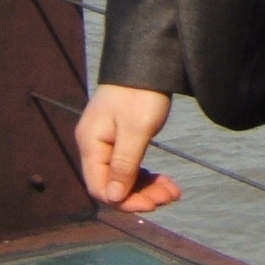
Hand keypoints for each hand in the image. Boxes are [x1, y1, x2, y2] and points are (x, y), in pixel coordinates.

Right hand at [76, 84, 183, 212]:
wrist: (148, 60)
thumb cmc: (141, 92)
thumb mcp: (136, 129)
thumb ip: (124, 164)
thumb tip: (114, 198)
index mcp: (91, 143)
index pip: (100, 187)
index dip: (125, 200)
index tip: (152, 204)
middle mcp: (94, 145)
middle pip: (113, 184)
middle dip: (141, 194)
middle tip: (170, 197)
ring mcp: (107, 141)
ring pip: (124, 177)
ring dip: (147, 187)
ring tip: (173, 192)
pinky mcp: (121, 138)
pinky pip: (130, 165)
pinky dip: (147, 175)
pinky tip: (165, 181)